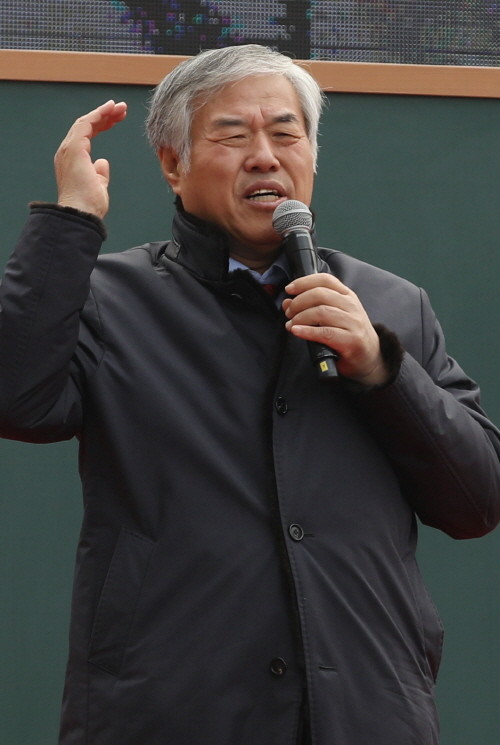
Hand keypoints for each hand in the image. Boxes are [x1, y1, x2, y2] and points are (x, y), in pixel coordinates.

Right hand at [54, 100, 127, 218]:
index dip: (102, 124)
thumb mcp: (98, 186)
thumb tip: (102, 163)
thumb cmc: (89, 206)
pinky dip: (98, 114)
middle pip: (86, 126)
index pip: (88, 135)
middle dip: (105, 116)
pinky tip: (109, 109)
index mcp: (73, 159)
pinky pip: (85, 124)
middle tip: (122, 109)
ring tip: (120, 107)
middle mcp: (68, 151)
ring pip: (86, 122)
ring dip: (103, 113)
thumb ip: (99, 173)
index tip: (117, 119)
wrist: (81, 214)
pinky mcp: (74, 148)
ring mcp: (69, 149)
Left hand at [283, 274, 388, 386]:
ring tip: (291, 324)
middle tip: (289, 312)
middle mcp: (351, 306)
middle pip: (320, 294)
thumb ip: (311, 307)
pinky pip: (325, 332)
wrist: (369, 358)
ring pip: (321, 312)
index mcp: (347, 296)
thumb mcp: (333, 316)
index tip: (289, 289)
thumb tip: (287, 302)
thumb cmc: (348, 335)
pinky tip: (296, 331)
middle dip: (299, 302)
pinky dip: (307, 331)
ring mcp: (353, 323)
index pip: (325, 280)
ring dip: (300, 317)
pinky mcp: (351, 340)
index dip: (304, 282)